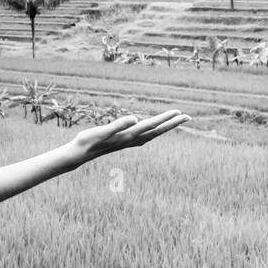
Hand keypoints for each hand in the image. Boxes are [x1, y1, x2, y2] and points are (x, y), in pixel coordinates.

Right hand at [70, 110, 189, 163]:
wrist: (79, 154)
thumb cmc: (88, 141)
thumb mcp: (102, 131)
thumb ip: (118, 125)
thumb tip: (135, 118)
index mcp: (128, 135)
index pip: (151, 125)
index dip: (165, 118)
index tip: (179, 112)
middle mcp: (131, 140)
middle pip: (156, 130)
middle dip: (172, 123)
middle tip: (188, 117)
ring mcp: (128, 142)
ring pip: (152, 134)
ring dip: (164, 127)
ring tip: (175, 122)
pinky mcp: (123, 142)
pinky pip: (144, 136)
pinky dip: (153, 132)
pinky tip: (153, 131)